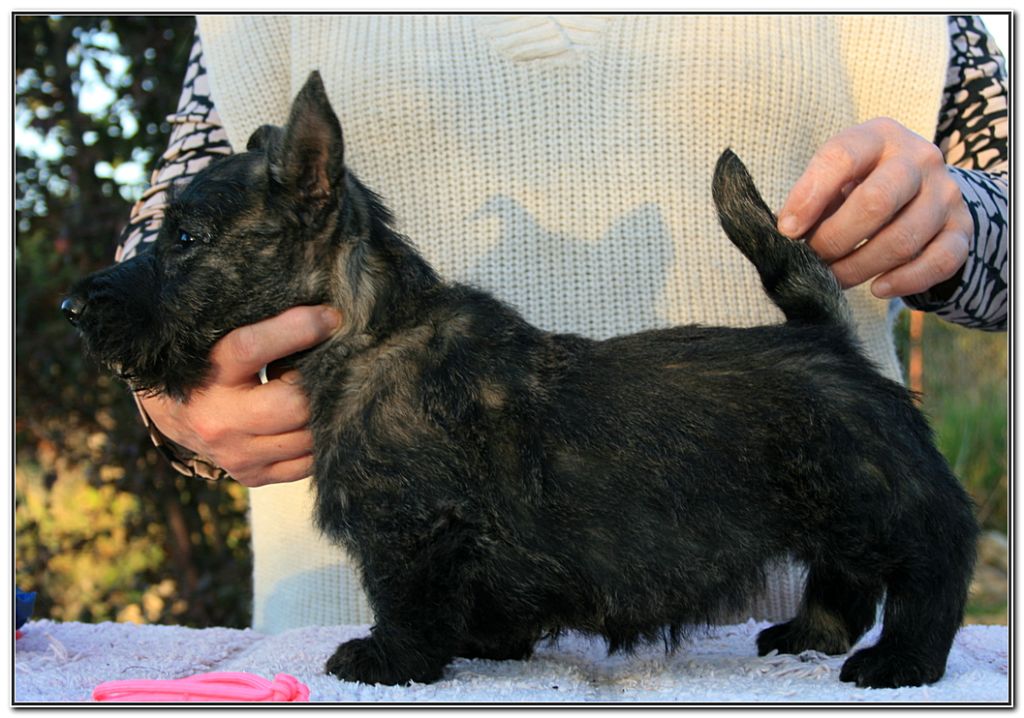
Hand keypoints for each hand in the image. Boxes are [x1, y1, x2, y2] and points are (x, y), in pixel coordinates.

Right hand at [139, 305, 341, 486]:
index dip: (298, 329)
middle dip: (319, 384)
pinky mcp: (251, 475)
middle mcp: (219, 419)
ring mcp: (236, 454)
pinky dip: (319, 441)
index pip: (252, 347)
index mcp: (208, 375)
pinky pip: (306, 463)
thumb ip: (260, 329)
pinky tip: (312, 420)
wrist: (173, 413)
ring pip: (306, 437)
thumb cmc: (208, 365)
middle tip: (327, 368)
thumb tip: (321, 314)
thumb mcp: (219, 340)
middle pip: (291, 405)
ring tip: (315, 393)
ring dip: (323, 412)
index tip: (331, 317)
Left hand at [777, 118, 971, 298]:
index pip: (841, 157)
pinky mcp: (961, 228)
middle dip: (835, 239)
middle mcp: (918, 158)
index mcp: (878, 137)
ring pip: (903, 239)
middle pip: (876, 201)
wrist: (920, 190)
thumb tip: (787, 233)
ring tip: (835, 277)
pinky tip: (877, 288)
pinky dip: (904, 281)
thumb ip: (810, 199)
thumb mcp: (834, 179)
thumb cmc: (859, 185)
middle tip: (813, 259)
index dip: (809, 197)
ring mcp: (945, 193)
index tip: (787, 231)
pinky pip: (938, 262)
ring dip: (860, 267)